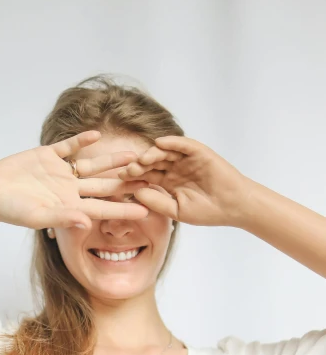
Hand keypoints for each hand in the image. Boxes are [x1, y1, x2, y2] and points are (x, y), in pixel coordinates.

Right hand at [0, 130, 154, 231]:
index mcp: (70, 206)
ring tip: (134, 155)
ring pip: (92, 165)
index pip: (104, 208)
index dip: (125, 209)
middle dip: (127, 183)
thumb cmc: (11, 211)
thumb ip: (62, 217)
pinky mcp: (47, 156)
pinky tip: (98, 134)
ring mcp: (60, 172)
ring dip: (112, 160)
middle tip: (152, 180)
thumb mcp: (38, 216)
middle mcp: (69, 189)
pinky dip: (82, 141)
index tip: (147, 210)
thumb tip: (86, 221)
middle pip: (104, 186)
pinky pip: (69, 147)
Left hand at [118, 136, 254, 226]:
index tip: (120, 179)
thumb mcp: (177, 210)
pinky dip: (172, 142)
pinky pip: (183, 144)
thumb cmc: (208, 211)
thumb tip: (135, 192)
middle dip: (139, 165)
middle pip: (152, 162)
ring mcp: (186, 159)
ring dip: (152, 154)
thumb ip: (156, 201)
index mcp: (168, 182)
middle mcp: (175, 168)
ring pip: (165, 152)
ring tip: (141, 159)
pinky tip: (159, 143)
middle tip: (127, 169)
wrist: (234, 207)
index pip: (147, 176)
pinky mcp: (199, 152)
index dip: (134, 177)